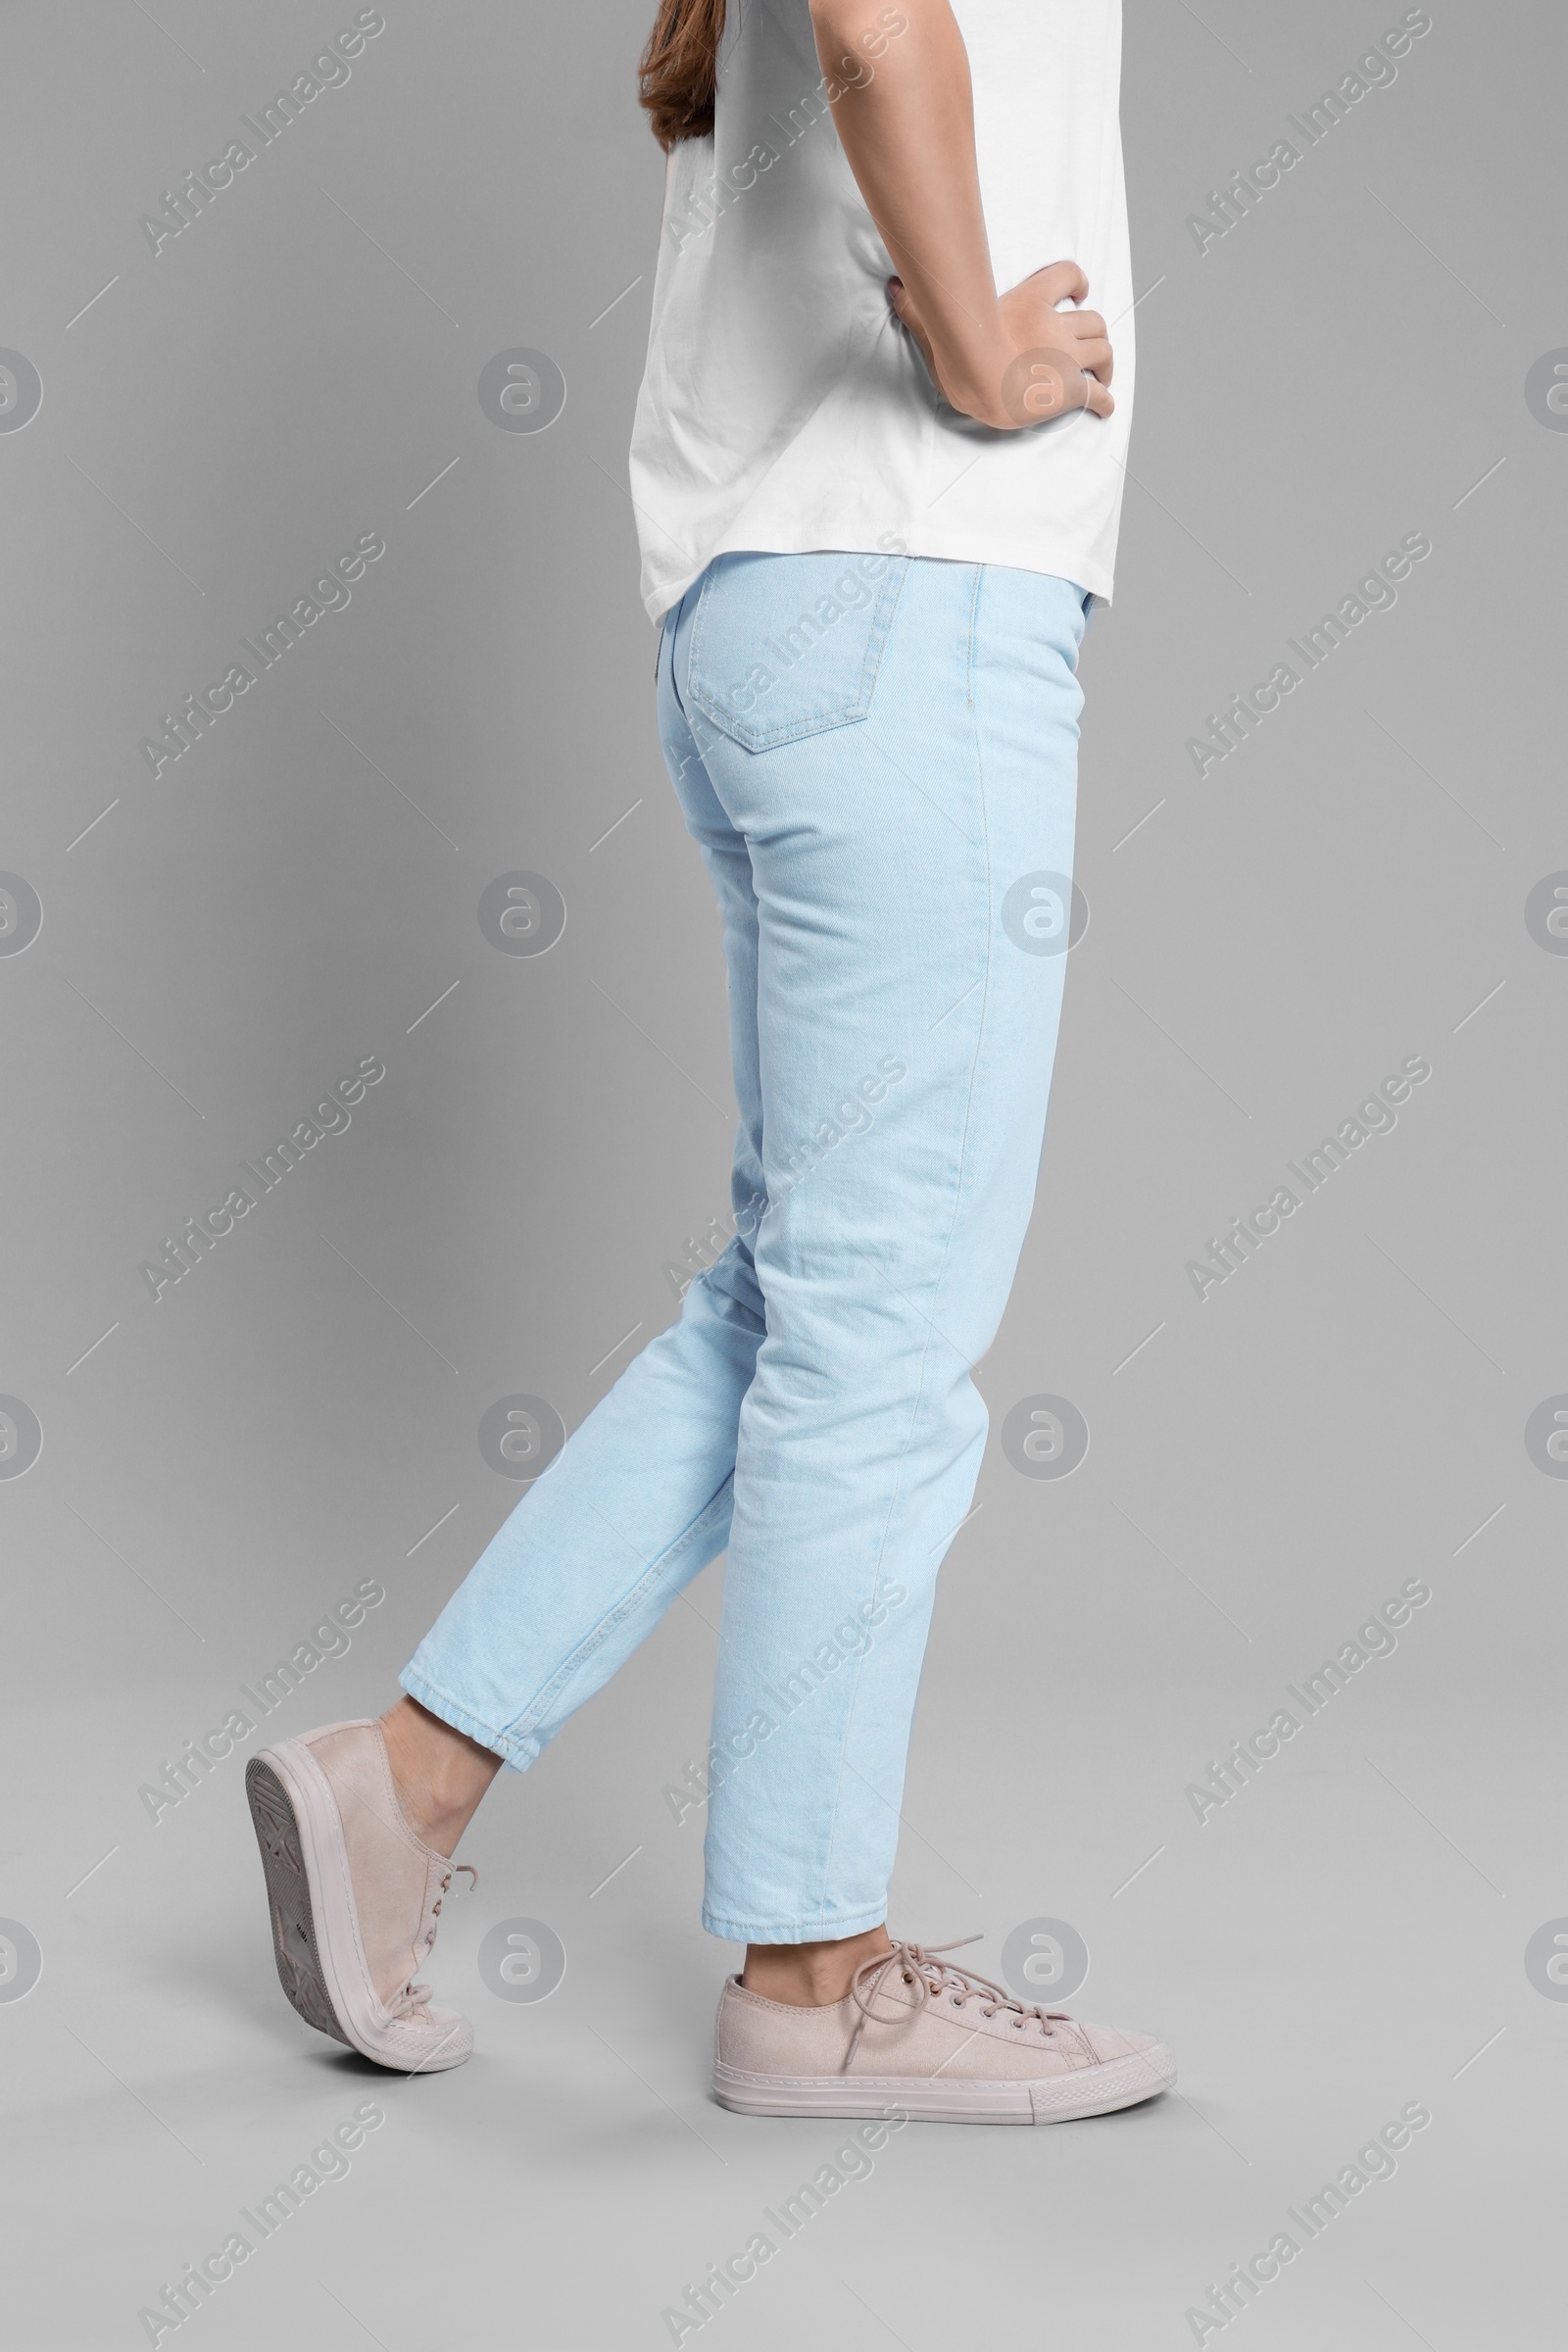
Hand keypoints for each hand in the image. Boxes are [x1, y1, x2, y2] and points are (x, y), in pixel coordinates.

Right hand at [888, 258, 1114, 428]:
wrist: (982, 378)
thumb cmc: (960, 351)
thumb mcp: (940, 322)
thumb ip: (920, 307)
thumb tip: (893, 286)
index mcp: (1031, 303)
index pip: (1068, 275)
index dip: (1079, 282)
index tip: (1082, 292)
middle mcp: (1056, 327)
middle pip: (1094, 319)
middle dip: (1096, 330)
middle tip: (1092, 344)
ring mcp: (1067, 358)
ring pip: (1103, 351)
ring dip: (1106, 363)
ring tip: (1103, 375)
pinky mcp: (1070, 389)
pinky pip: (1099, 393)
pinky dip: (1106, 399)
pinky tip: (1106, 408)